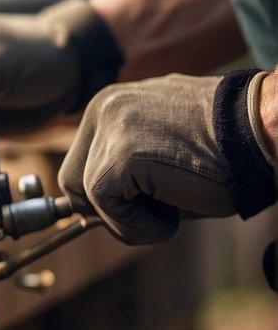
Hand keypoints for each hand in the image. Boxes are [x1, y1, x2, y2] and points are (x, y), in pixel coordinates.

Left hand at [59, 71, 276, 244]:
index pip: (80, 161)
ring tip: (172, 209)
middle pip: (72, 179)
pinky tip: (172, 216)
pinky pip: (105, 208)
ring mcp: (109, 128)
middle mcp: (103, 108)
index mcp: (113, 103)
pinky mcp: (119, 157)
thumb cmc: (227, 152)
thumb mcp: (163, 152)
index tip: (140, 205)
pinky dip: (137, 227)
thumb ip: (123, 171)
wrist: (268, 134)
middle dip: (107, 207)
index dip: (105, 195)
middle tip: (156, 211)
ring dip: (127, 219)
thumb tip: (88, 208)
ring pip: (87, 197)